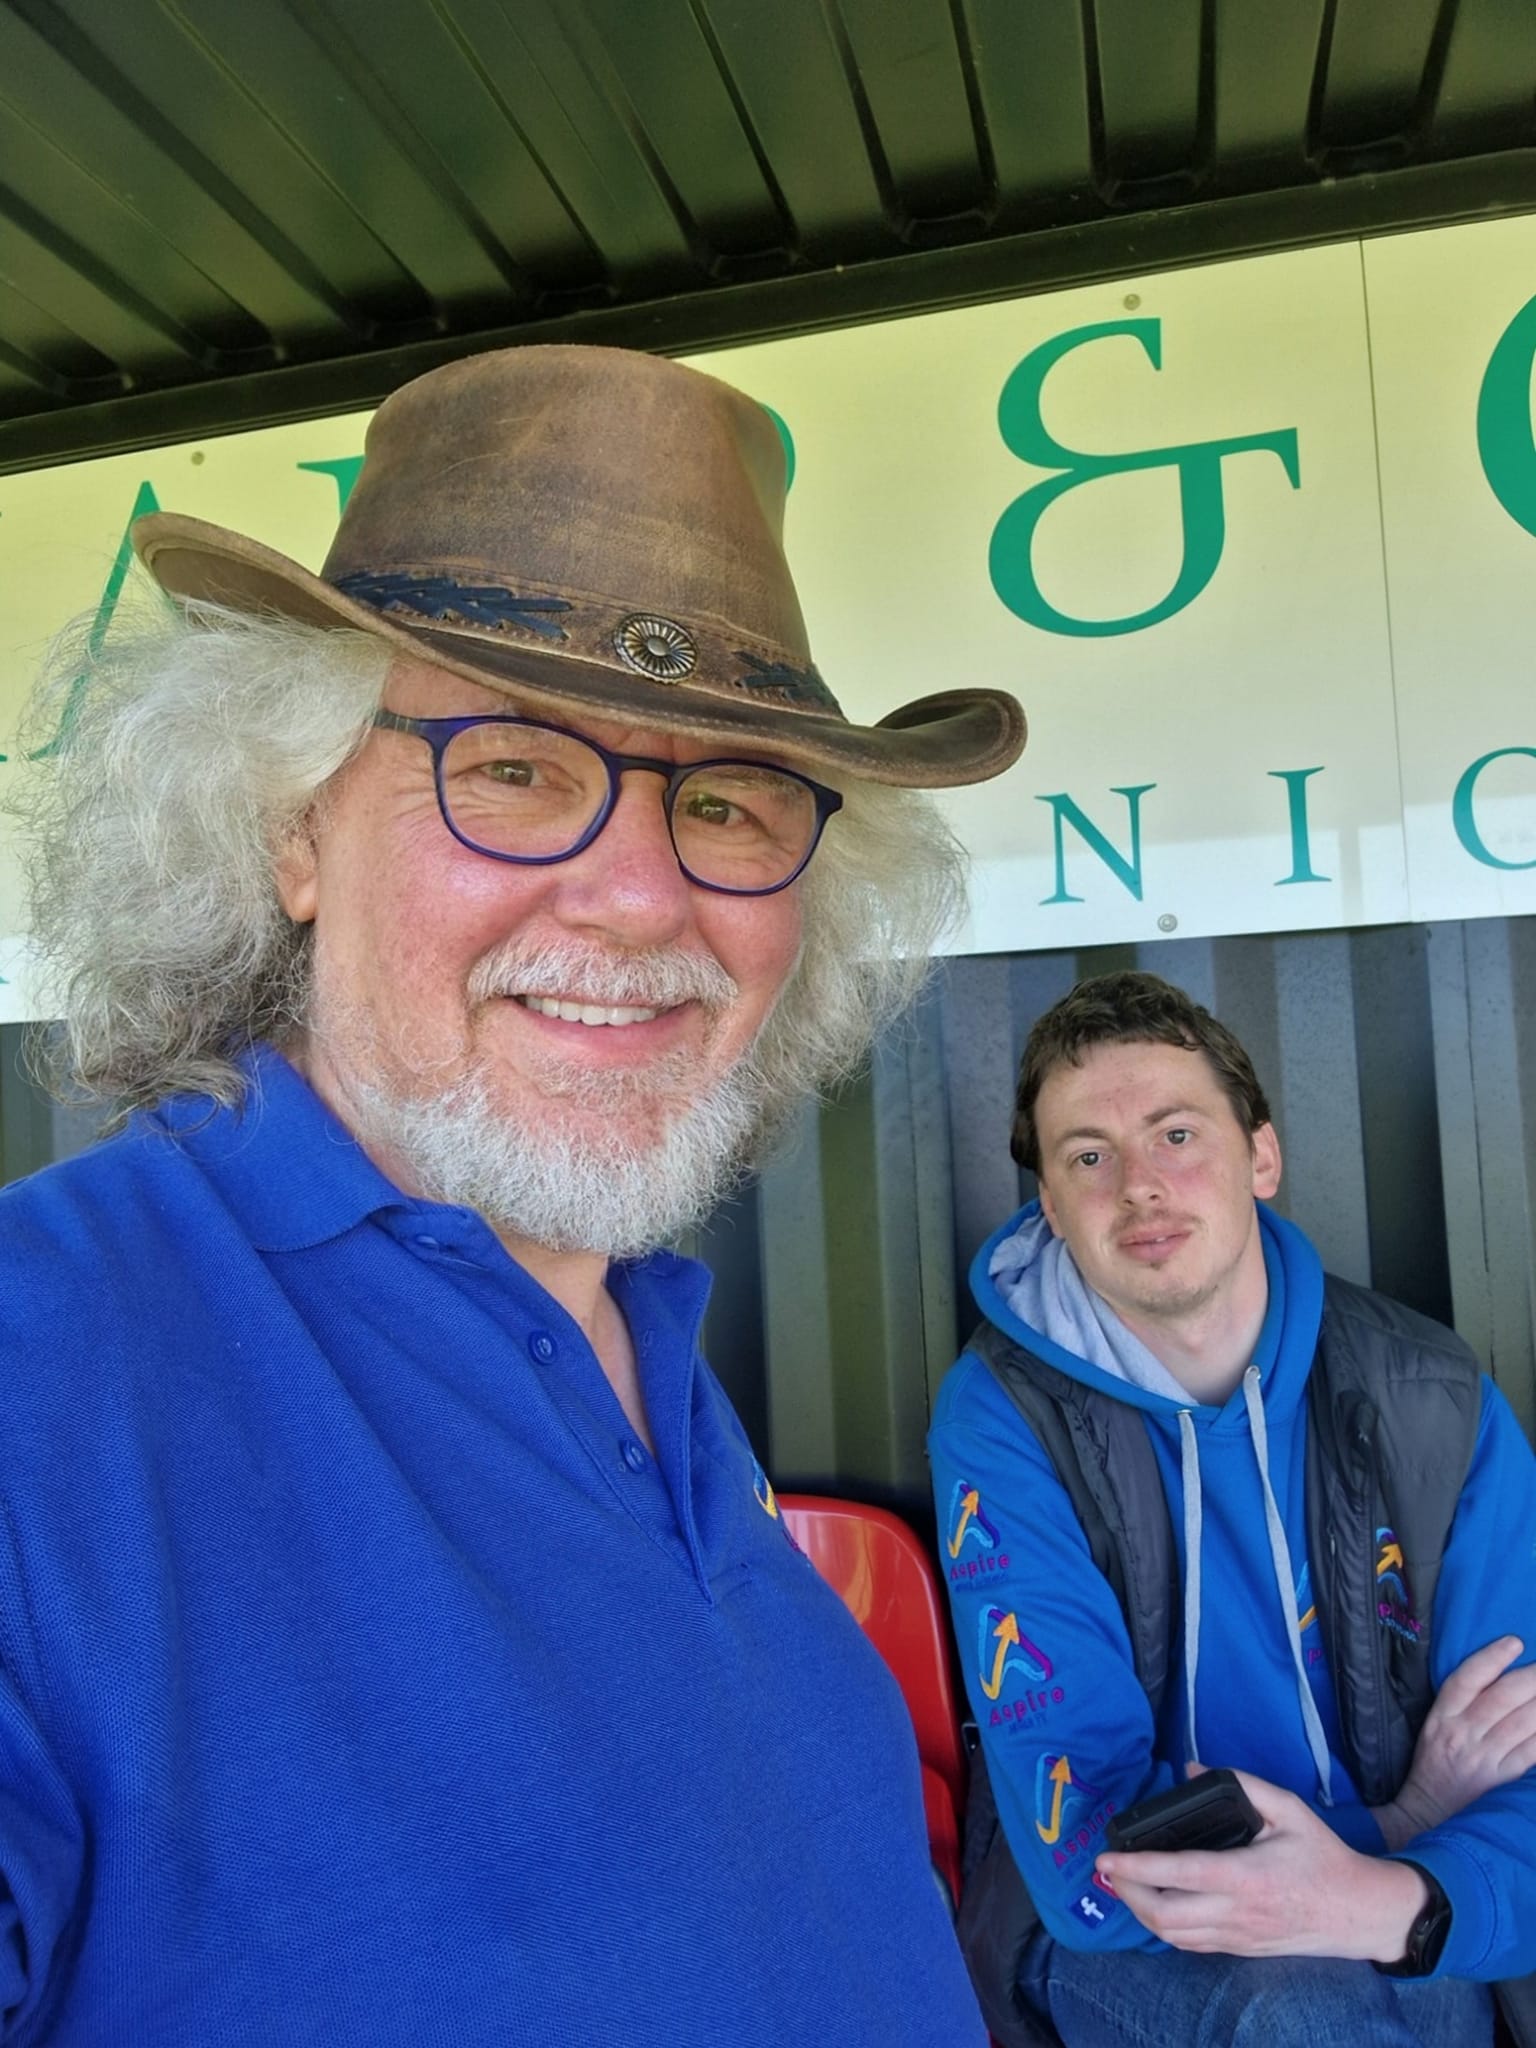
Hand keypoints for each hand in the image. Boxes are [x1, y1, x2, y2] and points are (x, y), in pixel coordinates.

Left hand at [1095, 1770, 1427, 1962]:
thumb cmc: (1323, 1856)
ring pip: (1173, 1936)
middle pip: (1164, 1916)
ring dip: (1140, 1912)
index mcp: (1246, 1877)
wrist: (1358, 1912)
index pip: (1178, 1875)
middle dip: (1127, 1893)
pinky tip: (1155, 1903)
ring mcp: (1237, 1937)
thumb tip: (1192, 1769)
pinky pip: (1191, 1944)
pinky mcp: (1240, 1949)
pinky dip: (1164, 1926)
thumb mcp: (1288, 1809)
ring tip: (1124, 1882)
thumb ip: (1241, 1784)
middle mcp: (1236, 1913)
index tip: (1106, 1856)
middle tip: (1108, 1867)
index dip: (1136, 1867)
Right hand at [1375, 1636, 1535, 1849]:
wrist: (1427, 1812)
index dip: (1491, 1658)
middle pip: (1502, 1698)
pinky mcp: (1501, 1781)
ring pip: (1521, 1724)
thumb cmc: (1432, 1763)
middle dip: (1532, 1678)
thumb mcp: (1433, 1726)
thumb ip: (1459, 1702)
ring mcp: (1484, 1759)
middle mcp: (1463, 1734)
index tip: (1514, 1642)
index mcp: (1441, 1717)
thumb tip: (1497, 1674)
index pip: (1465, 1680)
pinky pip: (1530, 1754)